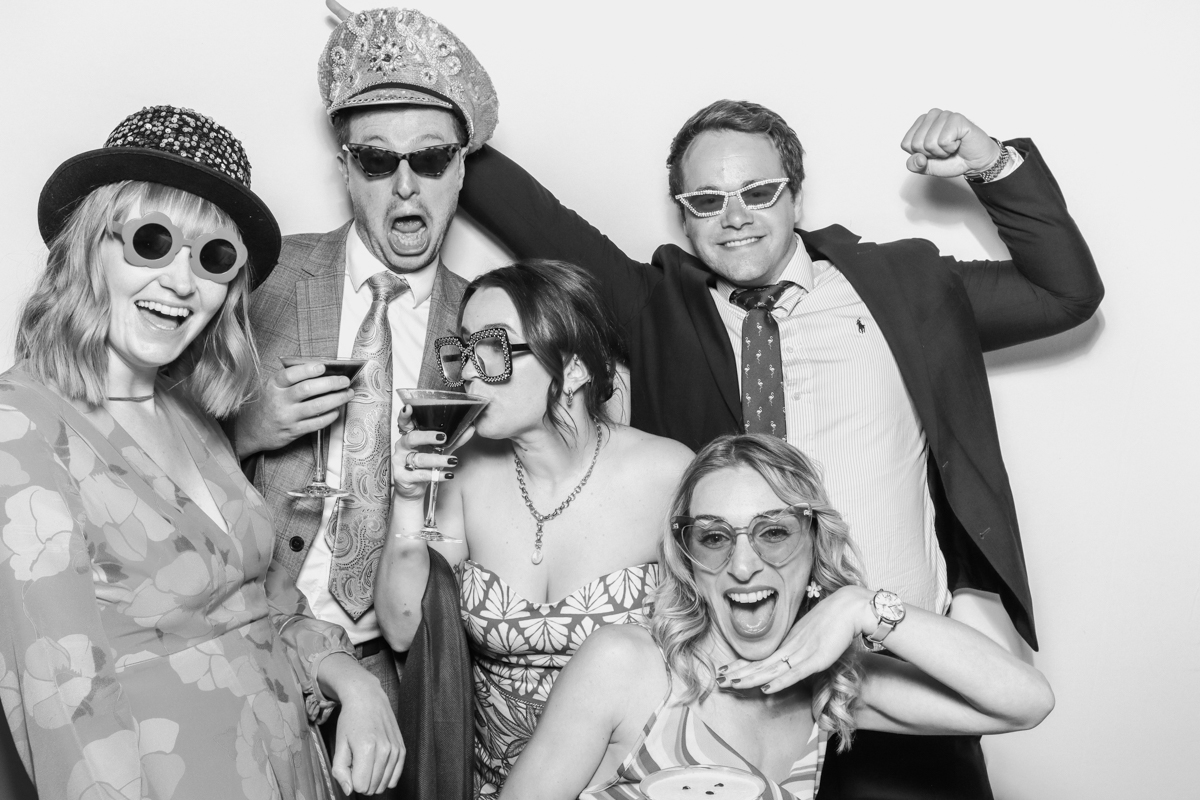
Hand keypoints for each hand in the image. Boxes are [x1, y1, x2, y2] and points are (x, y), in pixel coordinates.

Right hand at [234, 362, 352, 457]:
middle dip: (330, 383)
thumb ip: (292, 379)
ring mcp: (287, 417)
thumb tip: (323, 370)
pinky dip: (330, 416)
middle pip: (307, 389)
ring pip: (316, 406)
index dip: (307, 370)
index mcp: (274, 385)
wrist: (251, 430)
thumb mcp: (273, 388)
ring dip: (336, 399)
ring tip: (348, 394)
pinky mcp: (293, 431)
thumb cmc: (268, 404)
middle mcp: (279, 401)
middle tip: (345, 381)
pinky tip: (337, 410)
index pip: (290, 375)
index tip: (323, 367)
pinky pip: (316, 423)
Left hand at [323, 657, 405, 794]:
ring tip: (367, 761)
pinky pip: (396, 777)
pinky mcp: (402, 749)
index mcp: (366, 749)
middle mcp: (385, 750)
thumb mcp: (339, 744)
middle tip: (357, 762)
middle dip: (362, 781)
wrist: (367, 698)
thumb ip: (340, 770)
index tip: (349, 766)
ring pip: (385, 785)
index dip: (351, 780)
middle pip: (373, 787)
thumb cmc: (351, 719)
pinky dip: (386, 777)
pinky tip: (378, 765)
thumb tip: (349, 790)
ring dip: (374, 779)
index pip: (360, 786)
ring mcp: (396, 749)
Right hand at [390, 404, 474, 499]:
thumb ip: (454, 440)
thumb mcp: (440, 450)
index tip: (409, 407)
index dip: (405, 415)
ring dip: (437, 459)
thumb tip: (471, 428)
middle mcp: (402, 447)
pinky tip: (447, 474)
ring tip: (452, 460)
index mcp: (410, 436)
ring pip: (419, 458)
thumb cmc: (424, 465)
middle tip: (443, 437)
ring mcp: (400, 462)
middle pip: (412, 438)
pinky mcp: (402, 477)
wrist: (413, 488)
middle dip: (427, 436)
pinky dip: (435, 475)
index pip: (405, 423)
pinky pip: (420, 475)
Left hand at [717, 586, 874, 693]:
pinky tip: (766, 688)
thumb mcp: (812, 638)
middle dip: (738, 673)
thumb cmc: (834, 621)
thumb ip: (801, 649)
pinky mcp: (817, 658)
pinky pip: (795, 673)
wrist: (850, 607)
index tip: (724, 671)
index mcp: (789, 643)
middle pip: (760, 664)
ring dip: (750, 678)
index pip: (761, 657)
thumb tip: (792, 661)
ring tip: (731, 684)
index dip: (742, 665)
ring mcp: (802, 652)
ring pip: (771, 669)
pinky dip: (780, 681)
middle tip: (718, 680)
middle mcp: (791, 647)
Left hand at [901, 108, 1000, 177]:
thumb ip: (915, 165)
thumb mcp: (927, 167)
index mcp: (920, 124)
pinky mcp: (956, 118)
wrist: (975, 161)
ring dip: (943, 151)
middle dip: (931, 154)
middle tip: (945, 150)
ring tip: (952, 146)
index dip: (920, 155)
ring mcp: (944, 115)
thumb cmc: (953, 159)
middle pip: (916, 144)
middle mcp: (931, 115)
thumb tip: (917, 158)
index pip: (906, 144)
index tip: (934, 152)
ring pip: (929, 143)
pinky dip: (951, 148)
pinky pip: (943, 141)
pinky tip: (959, 142)